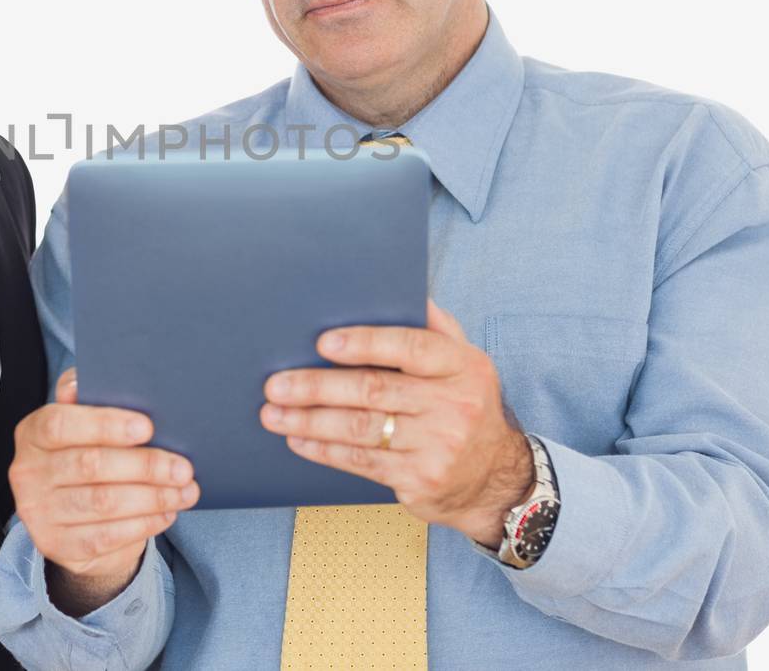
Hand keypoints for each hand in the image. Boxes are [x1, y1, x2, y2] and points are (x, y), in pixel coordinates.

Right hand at [10, 368, 198, 587]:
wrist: (74, 521)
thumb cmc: (87, 457)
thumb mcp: (83, 425)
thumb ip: (89, 400)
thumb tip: (86, 383)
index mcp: (31, 433)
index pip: (60, 424)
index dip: (105, 424)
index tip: (147, 427)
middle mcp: (26, 473)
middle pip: (90, 465)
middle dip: (145, 465)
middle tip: (183, 467)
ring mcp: (38, 513)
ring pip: (103, 503)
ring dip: (153, 497)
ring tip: (185, 490)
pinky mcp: (57, 546)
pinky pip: (107, 536)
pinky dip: (144, 523)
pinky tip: (167, 512)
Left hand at [259, 300, 533, 546]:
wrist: (495, 478)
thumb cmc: (464, 405)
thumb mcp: (464, 363)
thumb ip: (434, 327)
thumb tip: (403, 287)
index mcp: (462, 366)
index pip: (411, 347)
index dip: (365, 343)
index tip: (323, 343)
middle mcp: (454, 405)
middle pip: (374, 390)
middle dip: (318, 387)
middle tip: (276, 384)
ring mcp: (438, 446)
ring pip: (361, 429)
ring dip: (310, 421)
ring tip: (273, 414)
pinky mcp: (420, 480)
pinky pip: (362, 461)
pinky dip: (325, 450)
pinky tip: (298, 440)